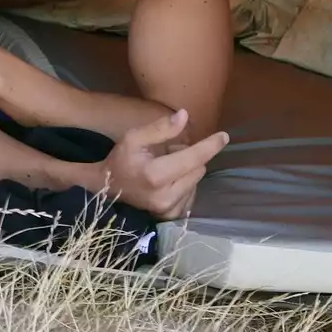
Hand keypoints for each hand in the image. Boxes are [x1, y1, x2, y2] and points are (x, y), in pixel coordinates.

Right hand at [95, 109, 227, 218]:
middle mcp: (166, 195)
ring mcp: (169, 208)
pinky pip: (192, 195)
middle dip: (189, 156)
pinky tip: (169, 181)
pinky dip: (185, 184)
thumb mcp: (134, 137)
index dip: (210, 146)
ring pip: (196, 181)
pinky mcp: (171, 215)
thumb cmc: (120, 159)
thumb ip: (161, 128)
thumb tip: (185, 115)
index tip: (224, 136)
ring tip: (165, 167)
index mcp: (155, 174)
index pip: (193, 158)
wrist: (107, 188)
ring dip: (187, 170)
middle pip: (198, 168)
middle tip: (168, 152)